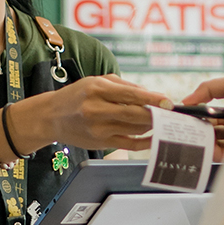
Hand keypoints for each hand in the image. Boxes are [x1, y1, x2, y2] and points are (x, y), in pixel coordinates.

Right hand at [8, 75, 169, 154]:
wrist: (51, 117)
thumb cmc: (77, 95)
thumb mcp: (96, 81)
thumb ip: (124, 86)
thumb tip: (150, 95)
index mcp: (97, 89)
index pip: (130, 94)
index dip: (152, 99)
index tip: (169, 102)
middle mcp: (96, 109)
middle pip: (134, 114)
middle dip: (156, 114)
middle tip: (172, 114)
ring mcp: (98, 128)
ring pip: (134, 129)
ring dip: (152, 126)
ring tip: (164, 122)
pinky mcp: (100, 142)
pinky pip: (128, 143)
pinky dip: (144, 141)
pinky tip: (154, 136)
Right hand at [182, 73, 223, 159]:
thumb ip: (207, 89)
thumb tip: (185, 101)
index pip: (213, 120)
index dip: (198, 119)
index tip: (183, 119)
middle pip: (212, 134)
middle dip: (196, 132)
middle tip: (180, 130)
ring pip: (216, 146)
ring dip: (201, 143)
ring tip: (186, 138)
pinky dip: (210, 152)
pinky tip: (200, 145)